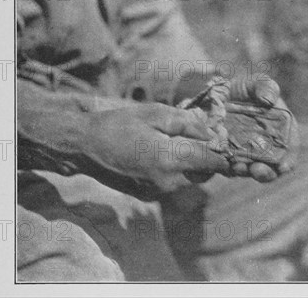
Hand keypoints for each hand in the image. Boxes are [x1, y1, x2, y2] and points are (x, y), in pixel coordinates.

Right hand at [86, 103, 228, 192]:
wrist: (85, 147)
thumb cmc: (119, 124)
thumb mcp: (155, 113)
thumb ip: (187, 123)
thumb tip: (211, 133)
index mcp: (169, 158)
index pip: (212, 161)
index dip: (222, 149)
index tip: (221, 136)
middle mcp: (167, 181)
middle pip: (204, 172)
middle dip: (207, 155)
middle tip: (200, 134)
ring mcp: (158, 191)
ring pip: (191, 179)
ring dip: (193, 162)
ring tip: (178, 140)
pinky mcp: (150, 195)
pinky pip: (175, 183)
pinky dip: (177, 169)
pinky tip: (163, 151)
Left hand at [228, 75, 298, 181]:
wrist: (216, 94)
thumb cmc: (243, 89)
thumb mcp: (256, 83)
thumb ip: (265, 87)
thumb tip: (269, 100)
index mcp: (280, 131)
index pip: (289, 149)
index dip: (289, 159)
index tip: (284, 166)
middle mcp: (265, 147)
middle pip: (271, 167)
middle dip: (266, 173)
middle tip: (258, 171)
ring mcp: (245, 154)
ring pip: (248, 170)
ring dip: (245, 172)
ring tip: (239, 167)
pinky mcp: (226, 156)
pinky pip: (226, 167)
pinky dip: (226, 167)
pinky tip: (223, 162)